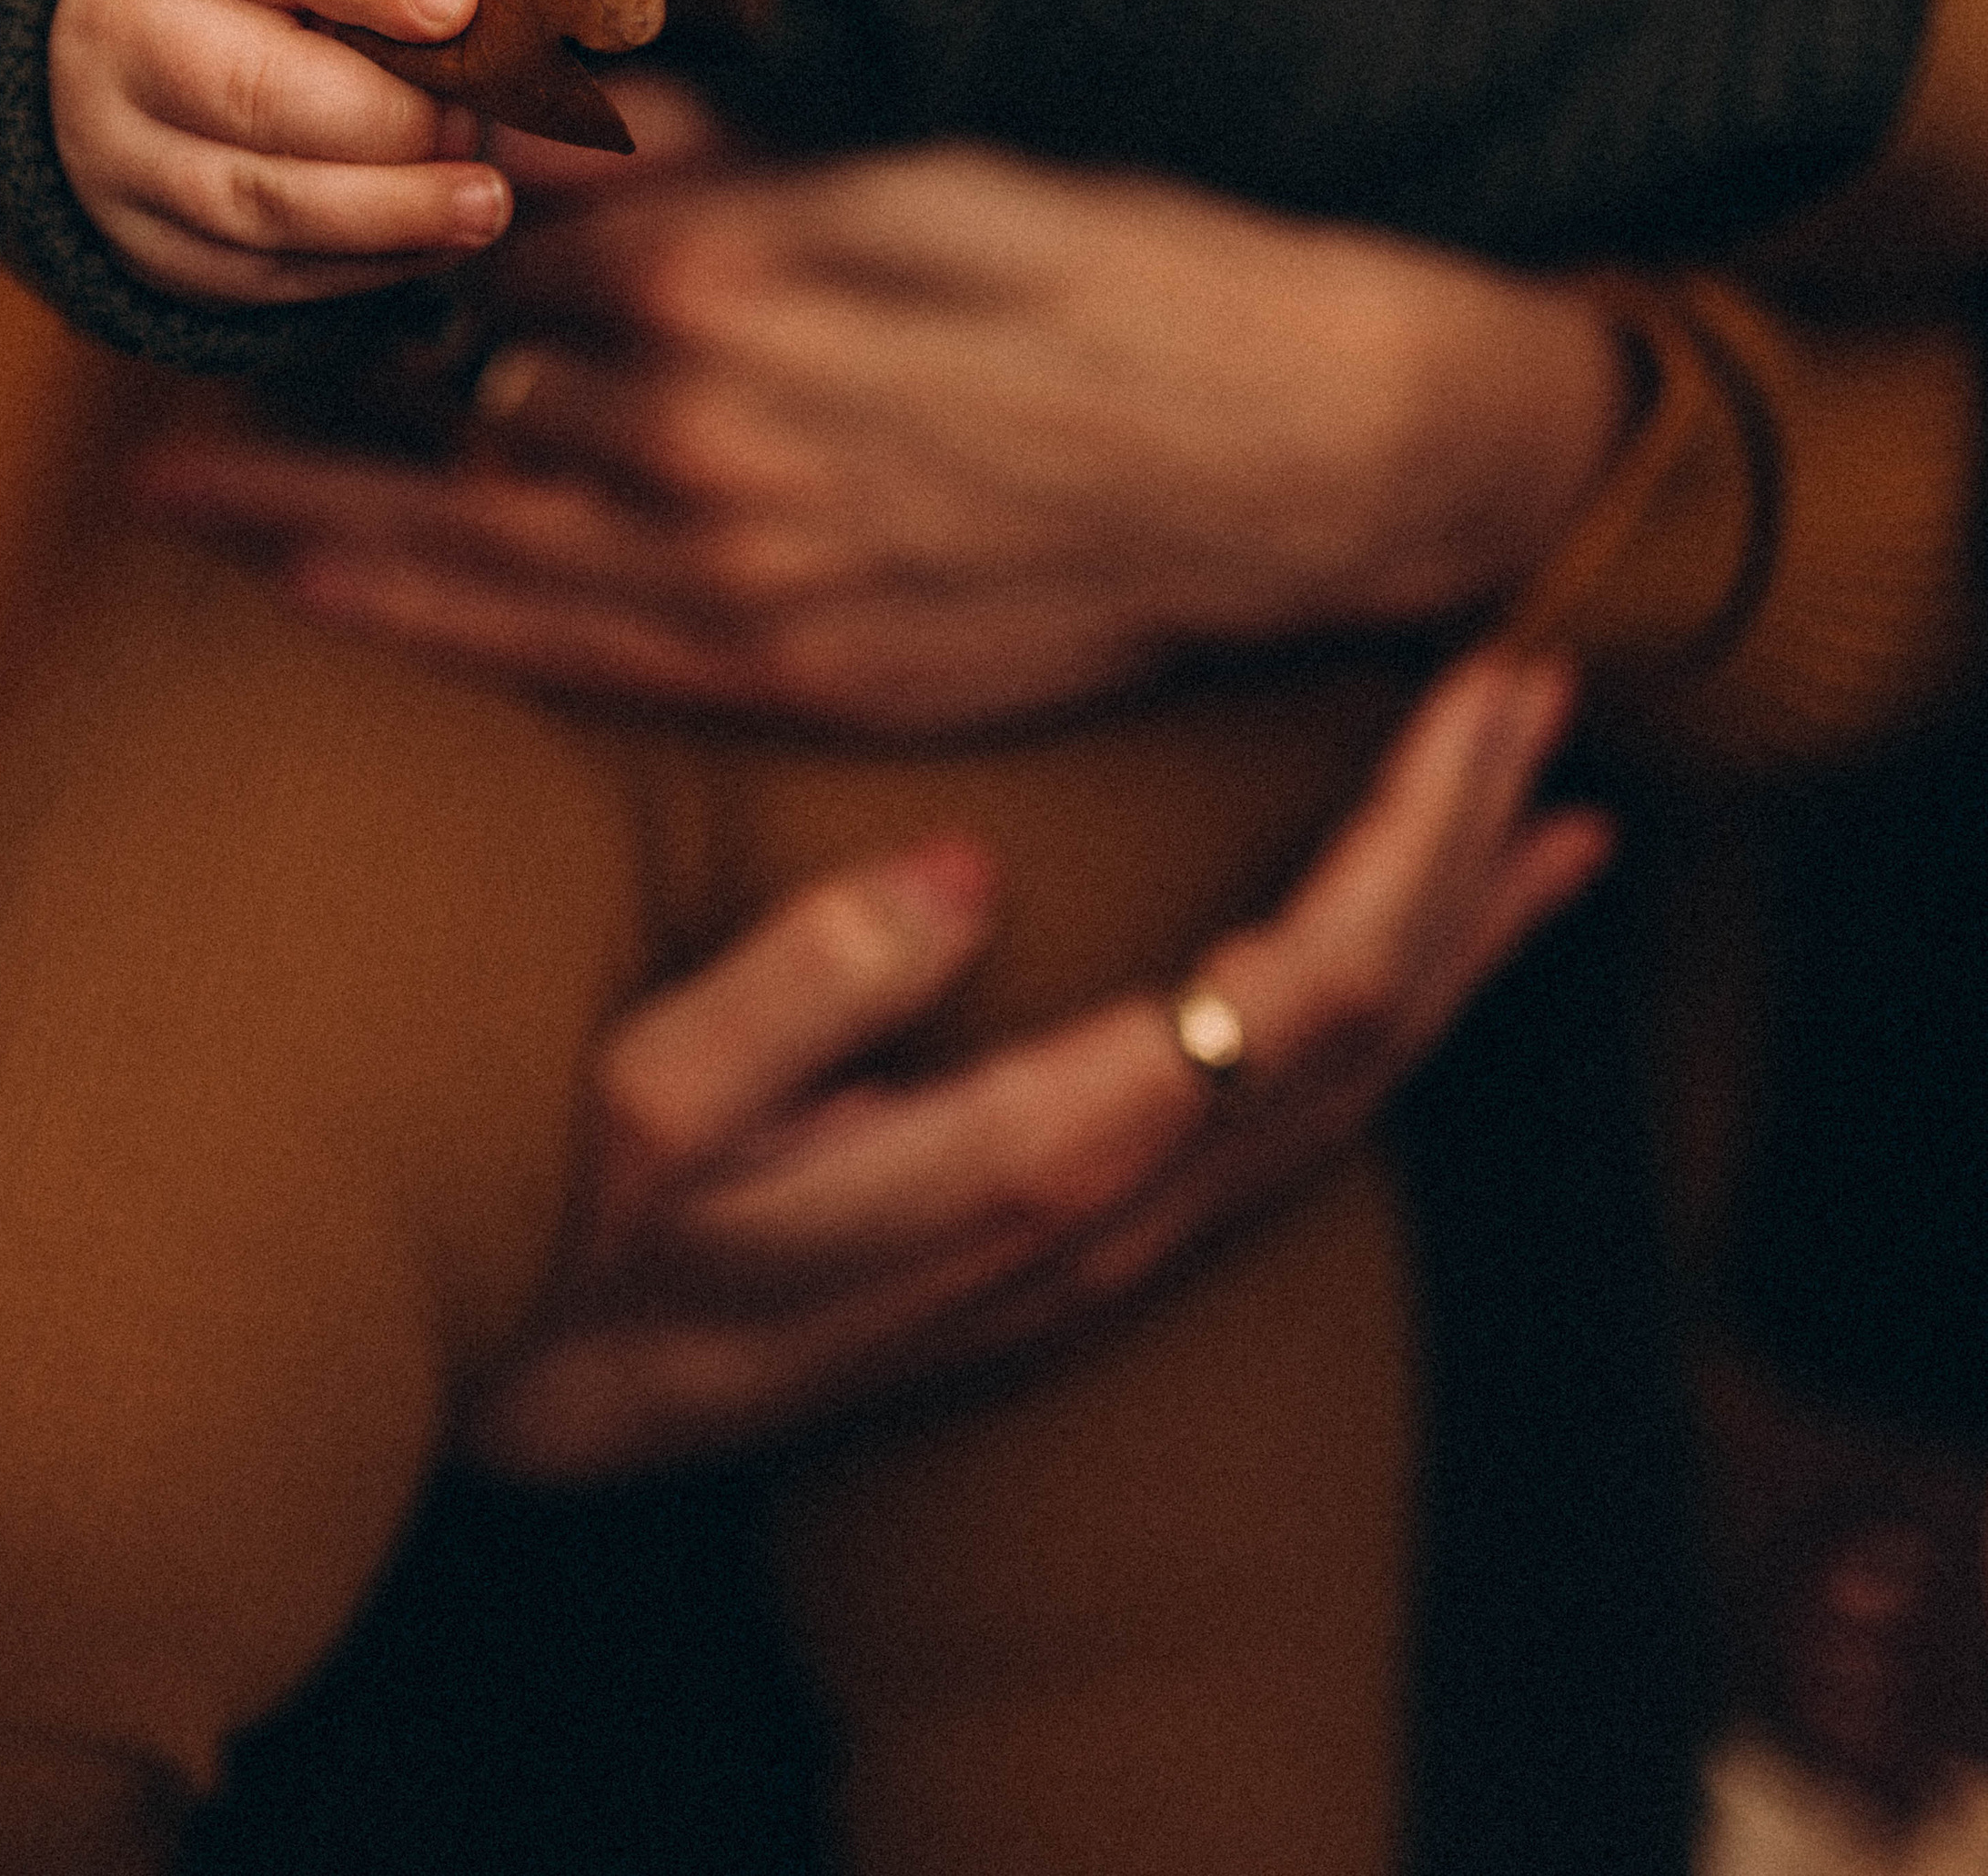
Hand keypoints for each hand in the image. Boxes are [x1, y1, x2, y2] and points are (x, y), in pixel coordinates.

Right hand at [51, 0, 510, 301]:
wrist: (126, 47)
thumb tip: (490, 29)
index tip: (460, 5)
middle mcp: (132, 35)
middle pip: (258, 90)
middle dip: (390, 121)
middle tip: (473, 126)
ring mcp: (124, 149)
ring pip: (258, 199)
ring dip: (389, 212)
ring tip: (484, 205)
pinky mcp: (150, 242)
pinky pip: (261, 271)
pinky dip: (363, 264)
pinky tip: (436, 244)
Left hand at [144, 134, 1631, 725]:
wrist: (1316, 455)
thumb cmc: (1139, 275)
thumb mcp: (933, 166)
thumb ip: (718, 157)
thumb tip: (550, 118)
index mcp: (737, 276)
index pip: (499, 244)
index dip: (405, 221)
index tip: (319, 199)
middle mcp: (708, 434)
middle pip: (457, 391)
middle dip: (332, 363)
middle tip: (193, 349)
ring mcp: (745, 572)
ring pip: (466, 531)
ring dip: (307, 507)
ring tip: (176, 497)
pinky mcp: (796, 667)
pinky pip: (562, 653)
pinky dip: (428, 613)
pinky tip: (332, 590)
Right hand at [461, 646, 1610, 1473]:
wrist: (544, 1412)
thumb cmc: (572, 1244)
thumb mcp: (634, 1114)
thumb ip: (793, 1002)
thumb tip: (963, 877)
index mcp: (1031, 1163)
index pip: (1299, 988)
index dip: (1418, 838)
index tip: (1482, 687)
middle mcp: (1110, 1217)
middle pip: (1369, 1029)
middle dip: (1473, 848)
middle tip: (1546, 683)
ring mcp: (1110, 1247)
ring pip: (1356, 1091)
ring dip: (1464, 943)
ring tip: (1551, 820)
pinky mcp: (1085, 1247)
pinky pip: (1296, 1133)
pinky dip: (1393, 1028)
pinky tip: (1424, 968)